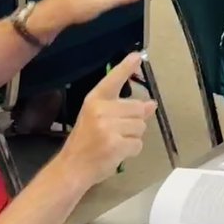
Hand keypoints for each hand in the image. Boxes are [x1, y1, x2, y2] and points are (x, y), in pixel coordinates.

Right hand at [59, 53, 155, 186]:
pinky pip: (138, 144)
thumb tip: (152, 104)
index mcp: (94, 100)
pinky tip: (117, 153)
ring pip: (141, 127)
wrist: (72, 167)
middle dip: (135, 122)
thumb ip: (124, 110)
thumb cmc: (85, 143)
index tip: (138, 56)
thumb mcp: (99, 120)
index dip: (126, 67)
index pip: (113, 80)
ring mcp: (108, 127)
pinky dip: (132, 151)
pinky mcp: (115, 144)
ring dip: (133, 138)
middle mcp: (101, 110)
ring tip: (115, 143)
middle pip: (139, 108)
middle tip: (117, 133)